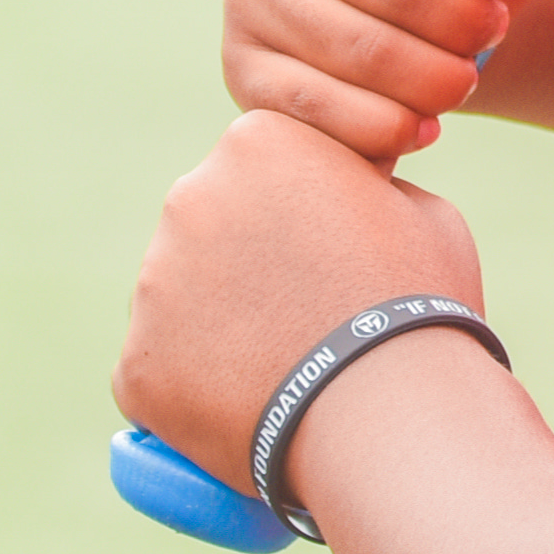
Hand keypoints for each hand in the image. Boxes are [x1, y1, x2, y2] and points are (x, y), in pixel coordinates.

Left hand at [110, 111, 485, 500]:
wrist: (384, 410)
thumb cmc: (418, 298)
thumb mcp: (418, 207)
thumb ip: (364, 188)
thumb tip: (347, 203)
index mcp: (257, 142)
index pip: (264, 165)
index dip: (302, 208)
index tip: (332, 249)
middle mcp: (188, 197)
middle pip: (211, 223)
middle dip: (247, 258)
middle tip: (303, 309)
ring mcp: (153, 284)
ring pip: (181, 297)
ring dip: (219, 321)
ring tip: (282, 364)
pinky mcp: (135, 364)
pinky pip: (163, 369)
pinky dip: (197, 386)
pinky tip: (250, 405)